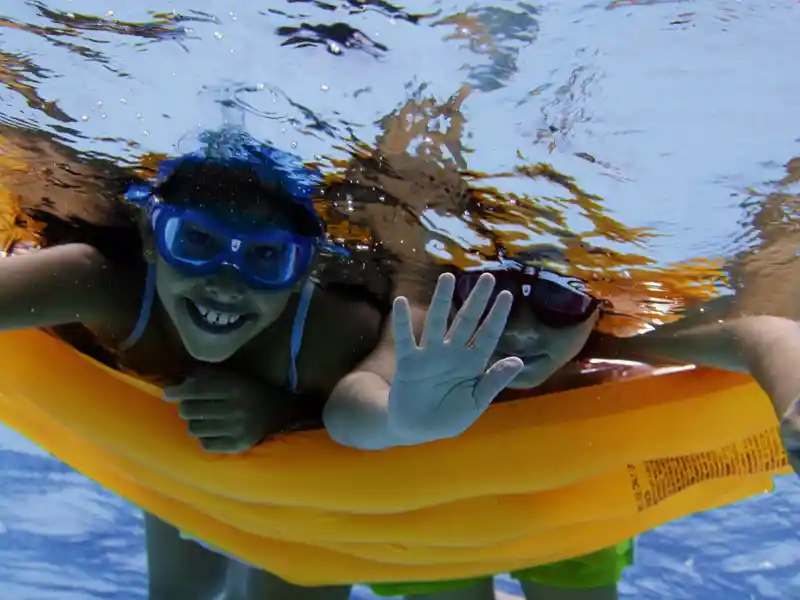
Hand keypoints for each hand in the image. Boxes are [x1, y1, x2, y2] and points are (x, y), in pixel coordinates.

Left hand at [164, 368, 277, 453]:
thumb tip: (180, 382)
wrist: (283, 413)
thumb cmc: (253, 391)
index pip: (197, 389)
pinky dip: (205, 438)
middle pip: (190, 410)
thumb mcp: (236, 377)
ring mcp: (238, 429)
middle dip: (186, 408)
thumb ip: (209, 377)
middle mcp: (236, 408)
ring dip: (195, 424)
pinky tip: (213, 432)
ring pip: (195, 429)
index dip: (179, 391)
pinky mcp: (239, 446)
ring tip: (204, 420)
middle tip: (191, 407)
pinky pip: (206, 445)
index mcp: (235, 387)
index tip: (167, 393)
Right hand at [389, 272, 523, 442]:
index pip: (488, 335)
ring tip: (447, 277)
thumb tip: (518, 361)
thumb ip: (494, 381)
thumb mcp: (475, 403)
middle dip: (477, 300)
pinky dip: (402, 322)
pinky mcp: (409, 362)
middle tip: (487, 277)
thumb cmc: (448, 417)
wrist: (416, 428)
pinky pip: (405, 339)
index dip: (497, 316)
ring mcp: (430, 355)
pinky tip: (401, 302)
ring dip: (441, 300)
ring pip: (438, 322)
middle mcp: (453, 354)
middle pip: (466, 321)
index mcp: (472, 364)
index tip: (507, 295)